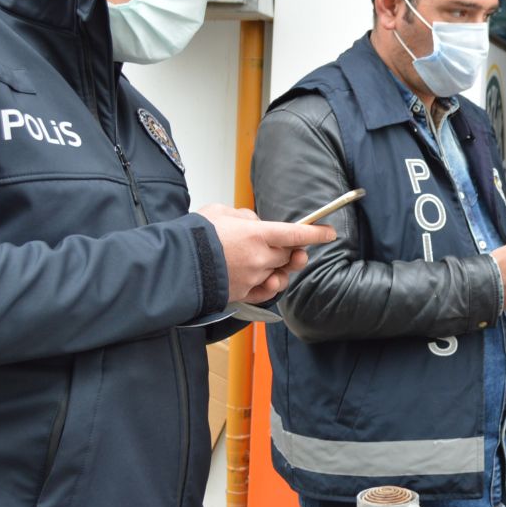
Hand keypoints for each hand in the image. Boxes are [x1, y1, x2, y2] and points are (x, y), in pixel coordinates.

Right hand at [196, 204, 335, 302]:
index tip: (329, 233)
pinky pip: (267, 290)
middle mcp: (260, 258)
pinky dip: (269, 283)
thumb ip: (245, 217)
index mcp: (258, 235)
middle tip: (291, 245)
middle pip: (290, 254)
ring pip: (280, 273)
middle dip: (293, 249)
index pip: (297, 234)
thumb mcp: (221, 212)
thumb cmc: (196, 235)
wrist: (175, 265)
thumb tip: (256, 224)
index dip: (316, 233)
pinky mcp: (244, 294)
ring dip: (280, 266)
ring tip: (272, 260)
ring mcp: (253, 278)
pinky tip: (266, 276)